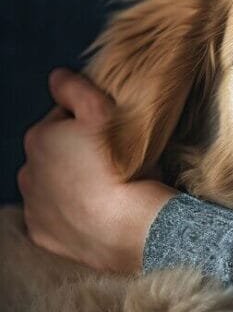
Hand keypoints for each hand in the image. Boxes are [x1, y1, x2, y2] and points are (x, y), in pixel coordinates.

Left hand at [18, 67, 175, 272]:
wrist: (126, 224)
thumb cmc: (118, 164)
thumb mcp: (101, 111)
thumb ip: (74, 88)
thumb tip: (56, 77)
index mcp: (38, 138)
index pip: (63, 121)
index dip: (88, 123)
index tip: (110, 134)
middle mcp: (27, 172)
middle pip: (55, 154)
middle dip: (76, 154)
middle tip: (109, 160)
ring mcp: (33, 206)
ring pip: (52, 186)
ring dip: (71, 184)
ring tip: (103, 187)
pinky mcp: (42, 234)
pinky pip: (55, 219)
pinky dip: (70, 215)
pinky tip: (94, 212)